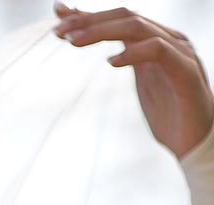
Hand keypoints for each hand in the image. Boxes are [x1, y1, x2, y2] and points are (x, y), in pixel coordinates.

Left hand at [53, 2, 213, 157]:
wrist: (195, 142)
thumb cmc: (168, 111)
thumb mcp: (140, 79)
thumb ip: (122, 56)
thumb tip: (98, 41)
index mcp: (156, 40)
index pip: (120, 17)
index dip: (88, 14)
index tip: (58, 14)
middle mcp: (169, 40)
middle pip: (126, 16)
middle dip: (89, 21)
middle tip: (58, 31)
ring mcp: (180, 53)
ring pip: (139, 28)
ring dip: (102, 31)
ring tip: (73, 42)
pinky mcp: (186, 73)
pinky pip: (160, 52)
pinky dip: (134, 52)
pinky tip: (112, 61)